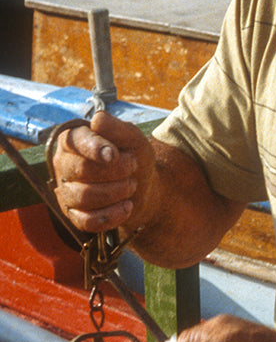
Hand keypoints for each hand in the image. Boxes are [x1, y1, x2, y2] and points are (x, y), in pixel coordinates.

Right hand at [50, 111, 153, 233]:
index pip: (75, 141)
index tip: (114, 154)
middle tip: (133, 167)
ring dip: (115, 192)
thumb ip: (117, 128)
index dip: (94, 148)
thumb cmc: (134, 158)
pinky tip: (127, 206)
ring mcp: (67, 191)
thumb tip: (97, 120)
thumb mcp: (133, 139)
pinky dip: (111, 215)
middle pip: (82, 170)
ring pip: (84, 197)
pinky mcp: (75, 215)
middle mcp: (64, 165)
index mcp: (74, 140)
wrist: (145, 188)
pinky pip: (86, 221)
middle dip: (115, 171)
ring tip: (131, 185)